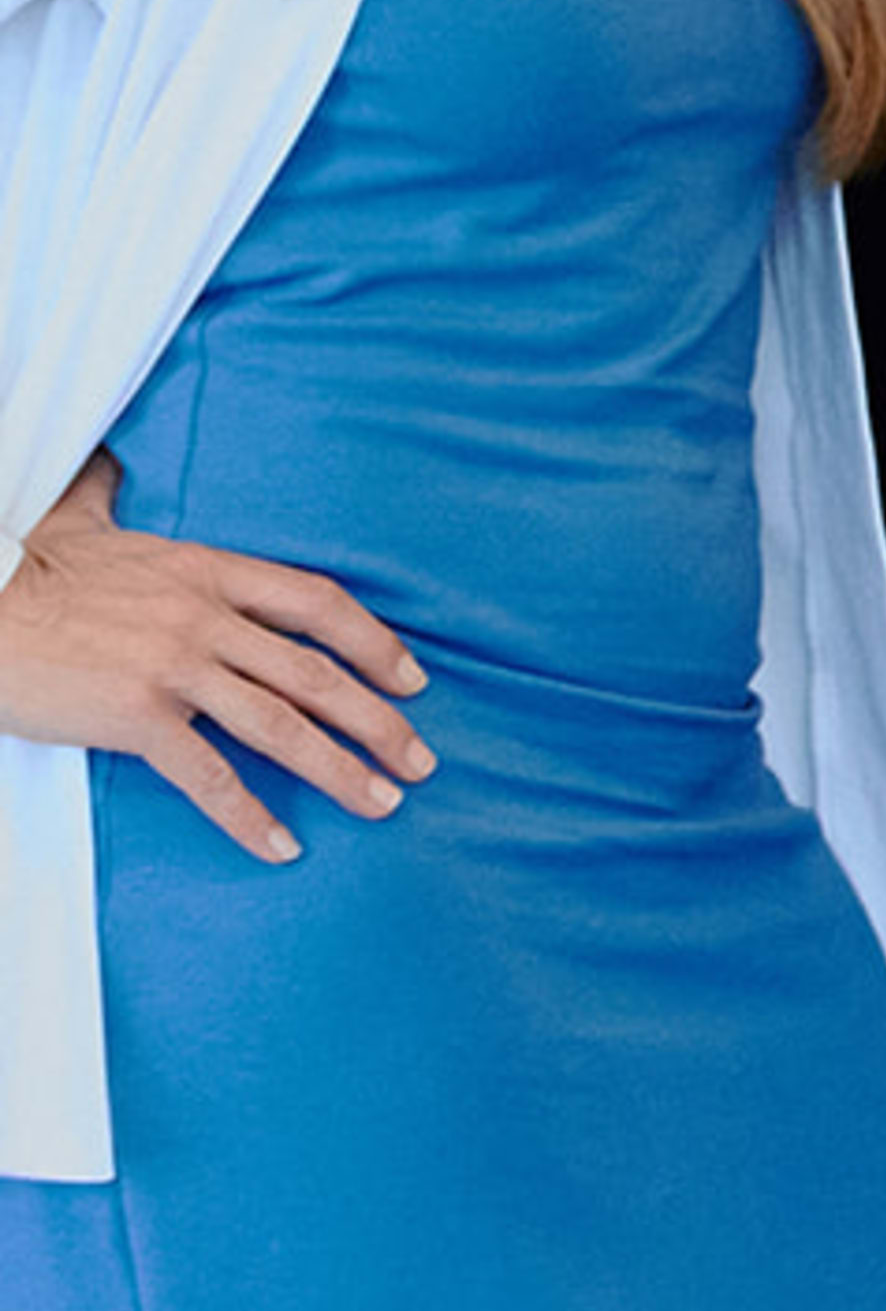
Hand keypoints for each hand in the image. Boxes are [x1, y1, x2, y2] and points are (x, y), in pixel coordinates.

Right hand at [0, 454, 434, 861]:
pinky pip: (210, 776)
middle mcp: (202, 616)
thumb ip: (108, 495)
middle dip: (379, 721)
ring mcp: (173, 667)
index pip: (316, 602)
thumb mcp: (80, 520)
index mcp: (205, 570)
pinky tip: (281, 848)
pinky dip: (251, 816)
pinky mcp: (136, 716)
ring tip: (383, 804)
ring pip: (281, 725)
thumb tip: (107, 462)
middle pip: (315, 672)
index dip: (373, 643)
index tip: (412, 680)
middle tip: (420, 762)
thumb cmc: (23, 568)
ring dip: (341, 770)